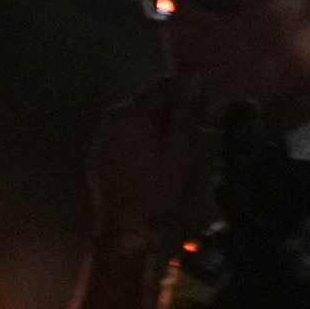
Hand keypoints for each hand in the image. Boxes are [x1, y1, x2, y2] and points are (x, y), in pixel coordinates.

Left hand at [88, 76, 229, 251]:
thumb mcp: (179, 151)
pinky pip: (126, 132)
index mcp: (130, 113)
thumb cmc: (156, 192)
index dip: (189, 88)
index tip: (210, 96)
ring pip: (138, 116)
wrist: (124, 229)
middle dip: (175, 106)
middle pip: (150, 99)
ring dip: (161, 121)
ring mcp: (102, 134)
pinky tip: (159, 151)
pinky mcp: (100, 150)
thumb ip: (186, 112)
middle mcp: (111, 117)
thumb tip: (196, 80)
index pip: (164, 86)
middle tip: (201, 121)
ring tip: (183, 138)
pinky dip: (145, 135)